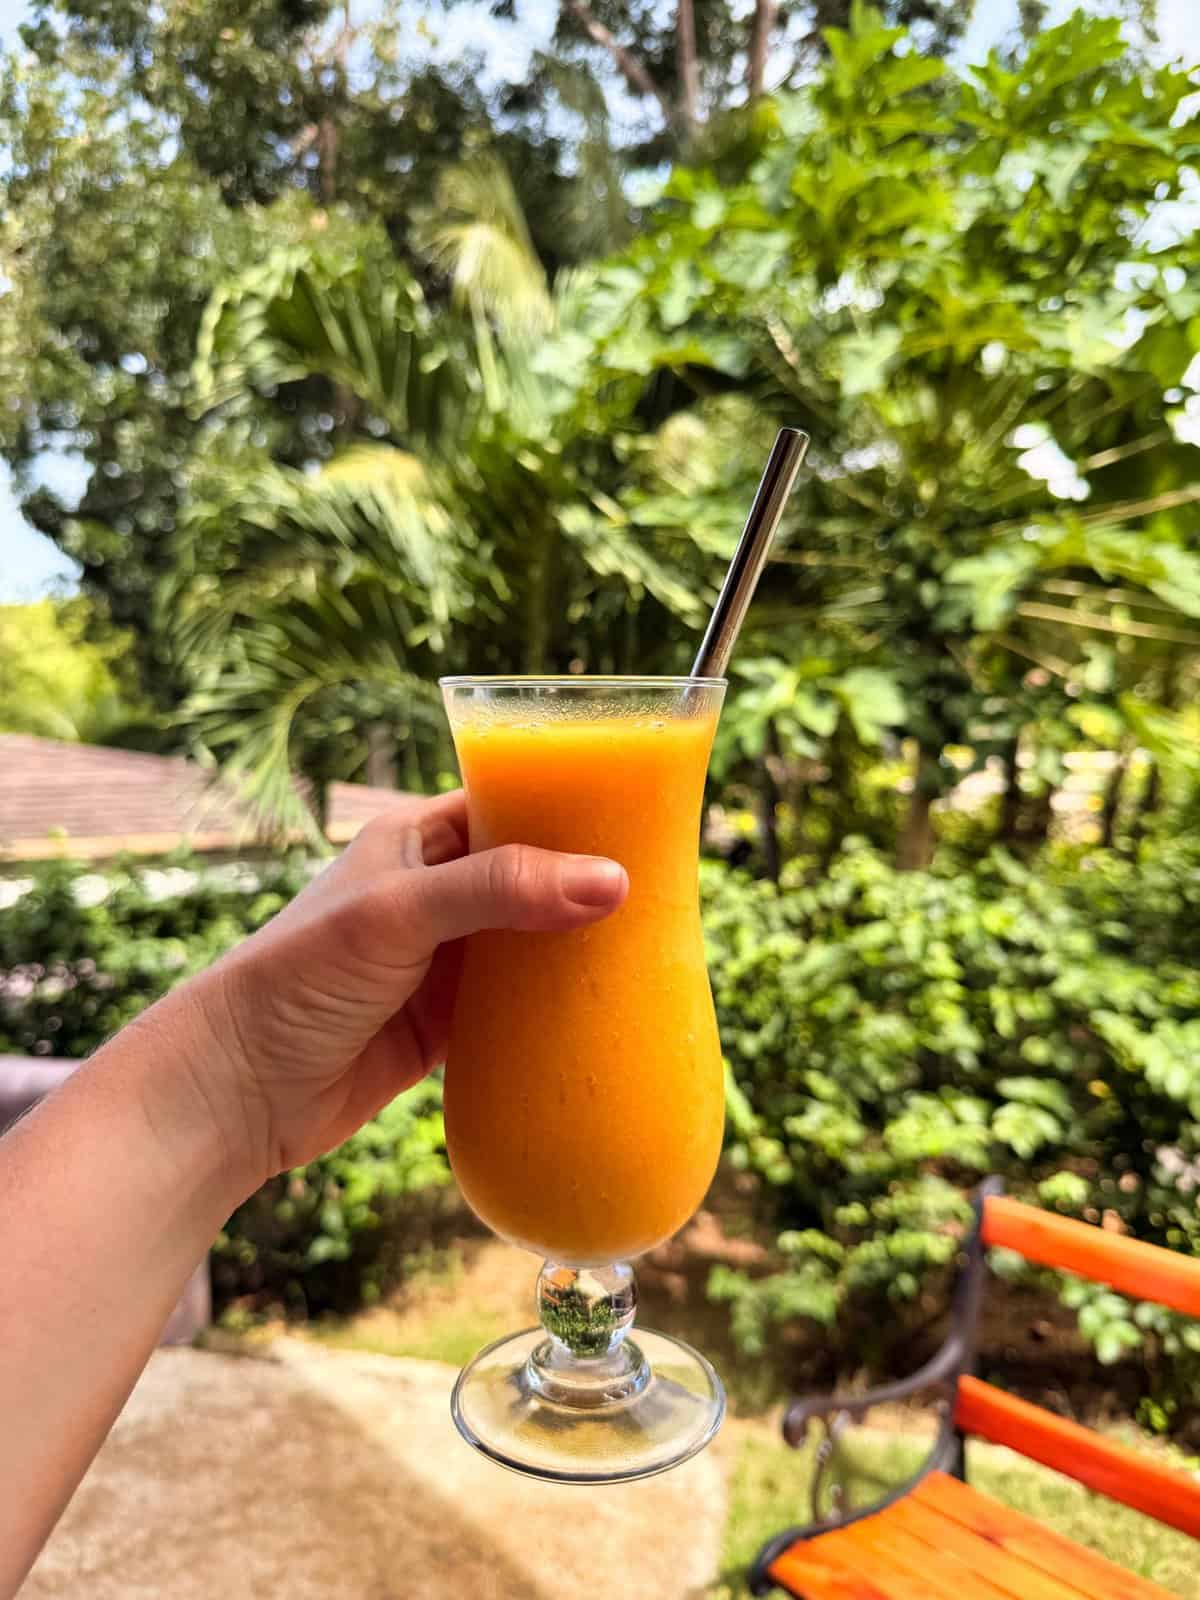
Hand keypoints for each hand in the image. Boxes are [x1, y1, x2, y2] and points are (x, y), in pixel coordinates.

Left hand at [148, 791, 626, 1195]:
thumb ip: (501, 890)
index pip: (507, 804)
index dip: (567, 807)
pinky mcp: (444, 1027)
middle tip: (663, 890)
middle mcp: (433, 895)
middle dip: (584, 884)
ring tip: (650, 949)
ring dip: (574, 950)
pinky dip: (552, 1010)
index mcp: (415, 841)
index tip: (638, 818)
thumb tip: (611, 883)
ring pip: (528, 945)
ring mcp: (440, 963)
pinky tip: (601, 1013)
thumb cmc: (298, 978)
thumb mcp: (400, 913)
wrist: (237, 1091)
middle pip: (529, 877)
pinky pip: (515, 1008)